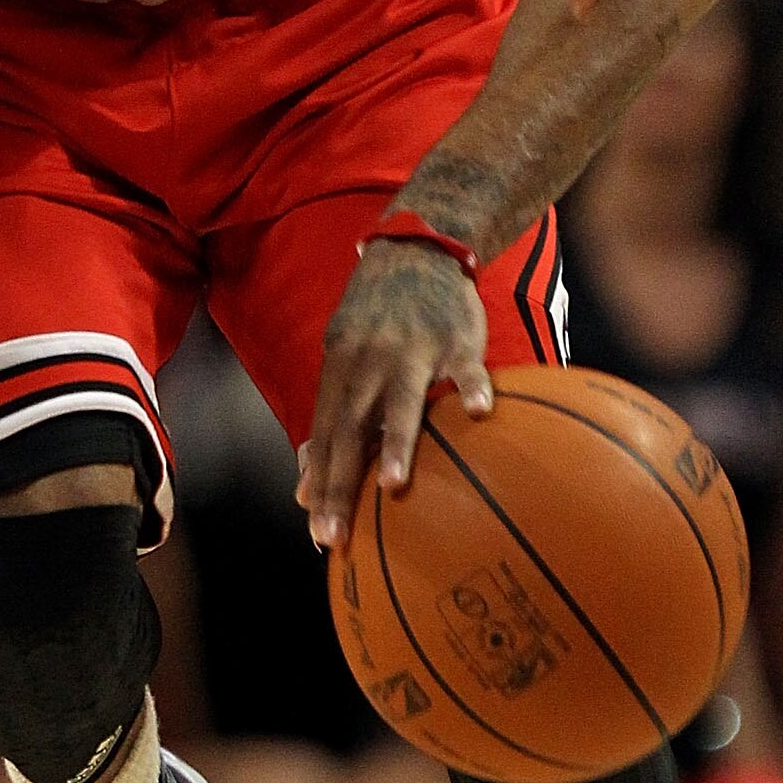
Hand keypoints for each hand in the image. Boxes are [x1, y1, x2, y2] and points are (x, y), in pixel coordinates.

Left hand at [295, 242, 492, 552]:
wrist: (416, 249)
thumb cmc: (379, 316)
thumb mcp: (343, 357)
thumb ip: (332, 418)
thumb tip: (305, 481)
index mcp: (339, 369)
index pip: (323, 437)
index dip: (319, 485)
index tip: (317, 533)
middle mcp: (367, 362)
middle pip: (350, 429)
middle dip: (340, 483)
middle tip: (337, 534)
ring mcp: (412, 349)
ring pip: (401, 400)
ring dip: (398, 442)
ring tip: (394, 485)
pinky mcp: (454, 337)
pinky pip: (466, 365)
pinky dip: (473, 386)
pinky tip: (478, 413)